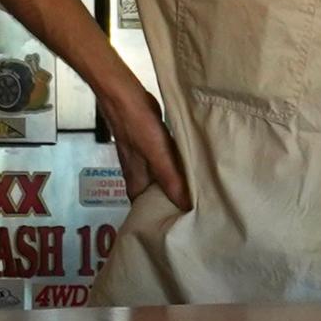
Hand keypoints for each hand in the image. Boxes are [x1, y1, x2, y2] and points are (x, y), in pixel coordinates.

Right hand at [98, 82, 189, 211]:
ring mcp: (143, 159)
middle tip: (196, 211)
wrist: (122, 94)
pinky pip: (164, 163)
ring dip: (175, 185)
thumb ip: (170, 180)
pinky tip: (188, 167)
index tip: (180, 226)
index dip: (159, 219)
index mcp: (136, 182)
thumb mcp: (157, 155)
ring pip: (160, 179)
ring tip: (198, 193)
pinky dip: (175, 168)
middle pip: (155, 196)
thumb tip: (186, 206)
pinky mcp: (150, 145)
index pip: (146, 210)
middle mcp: (138, 174)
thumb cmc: (137, 125)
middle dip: (171, 203)